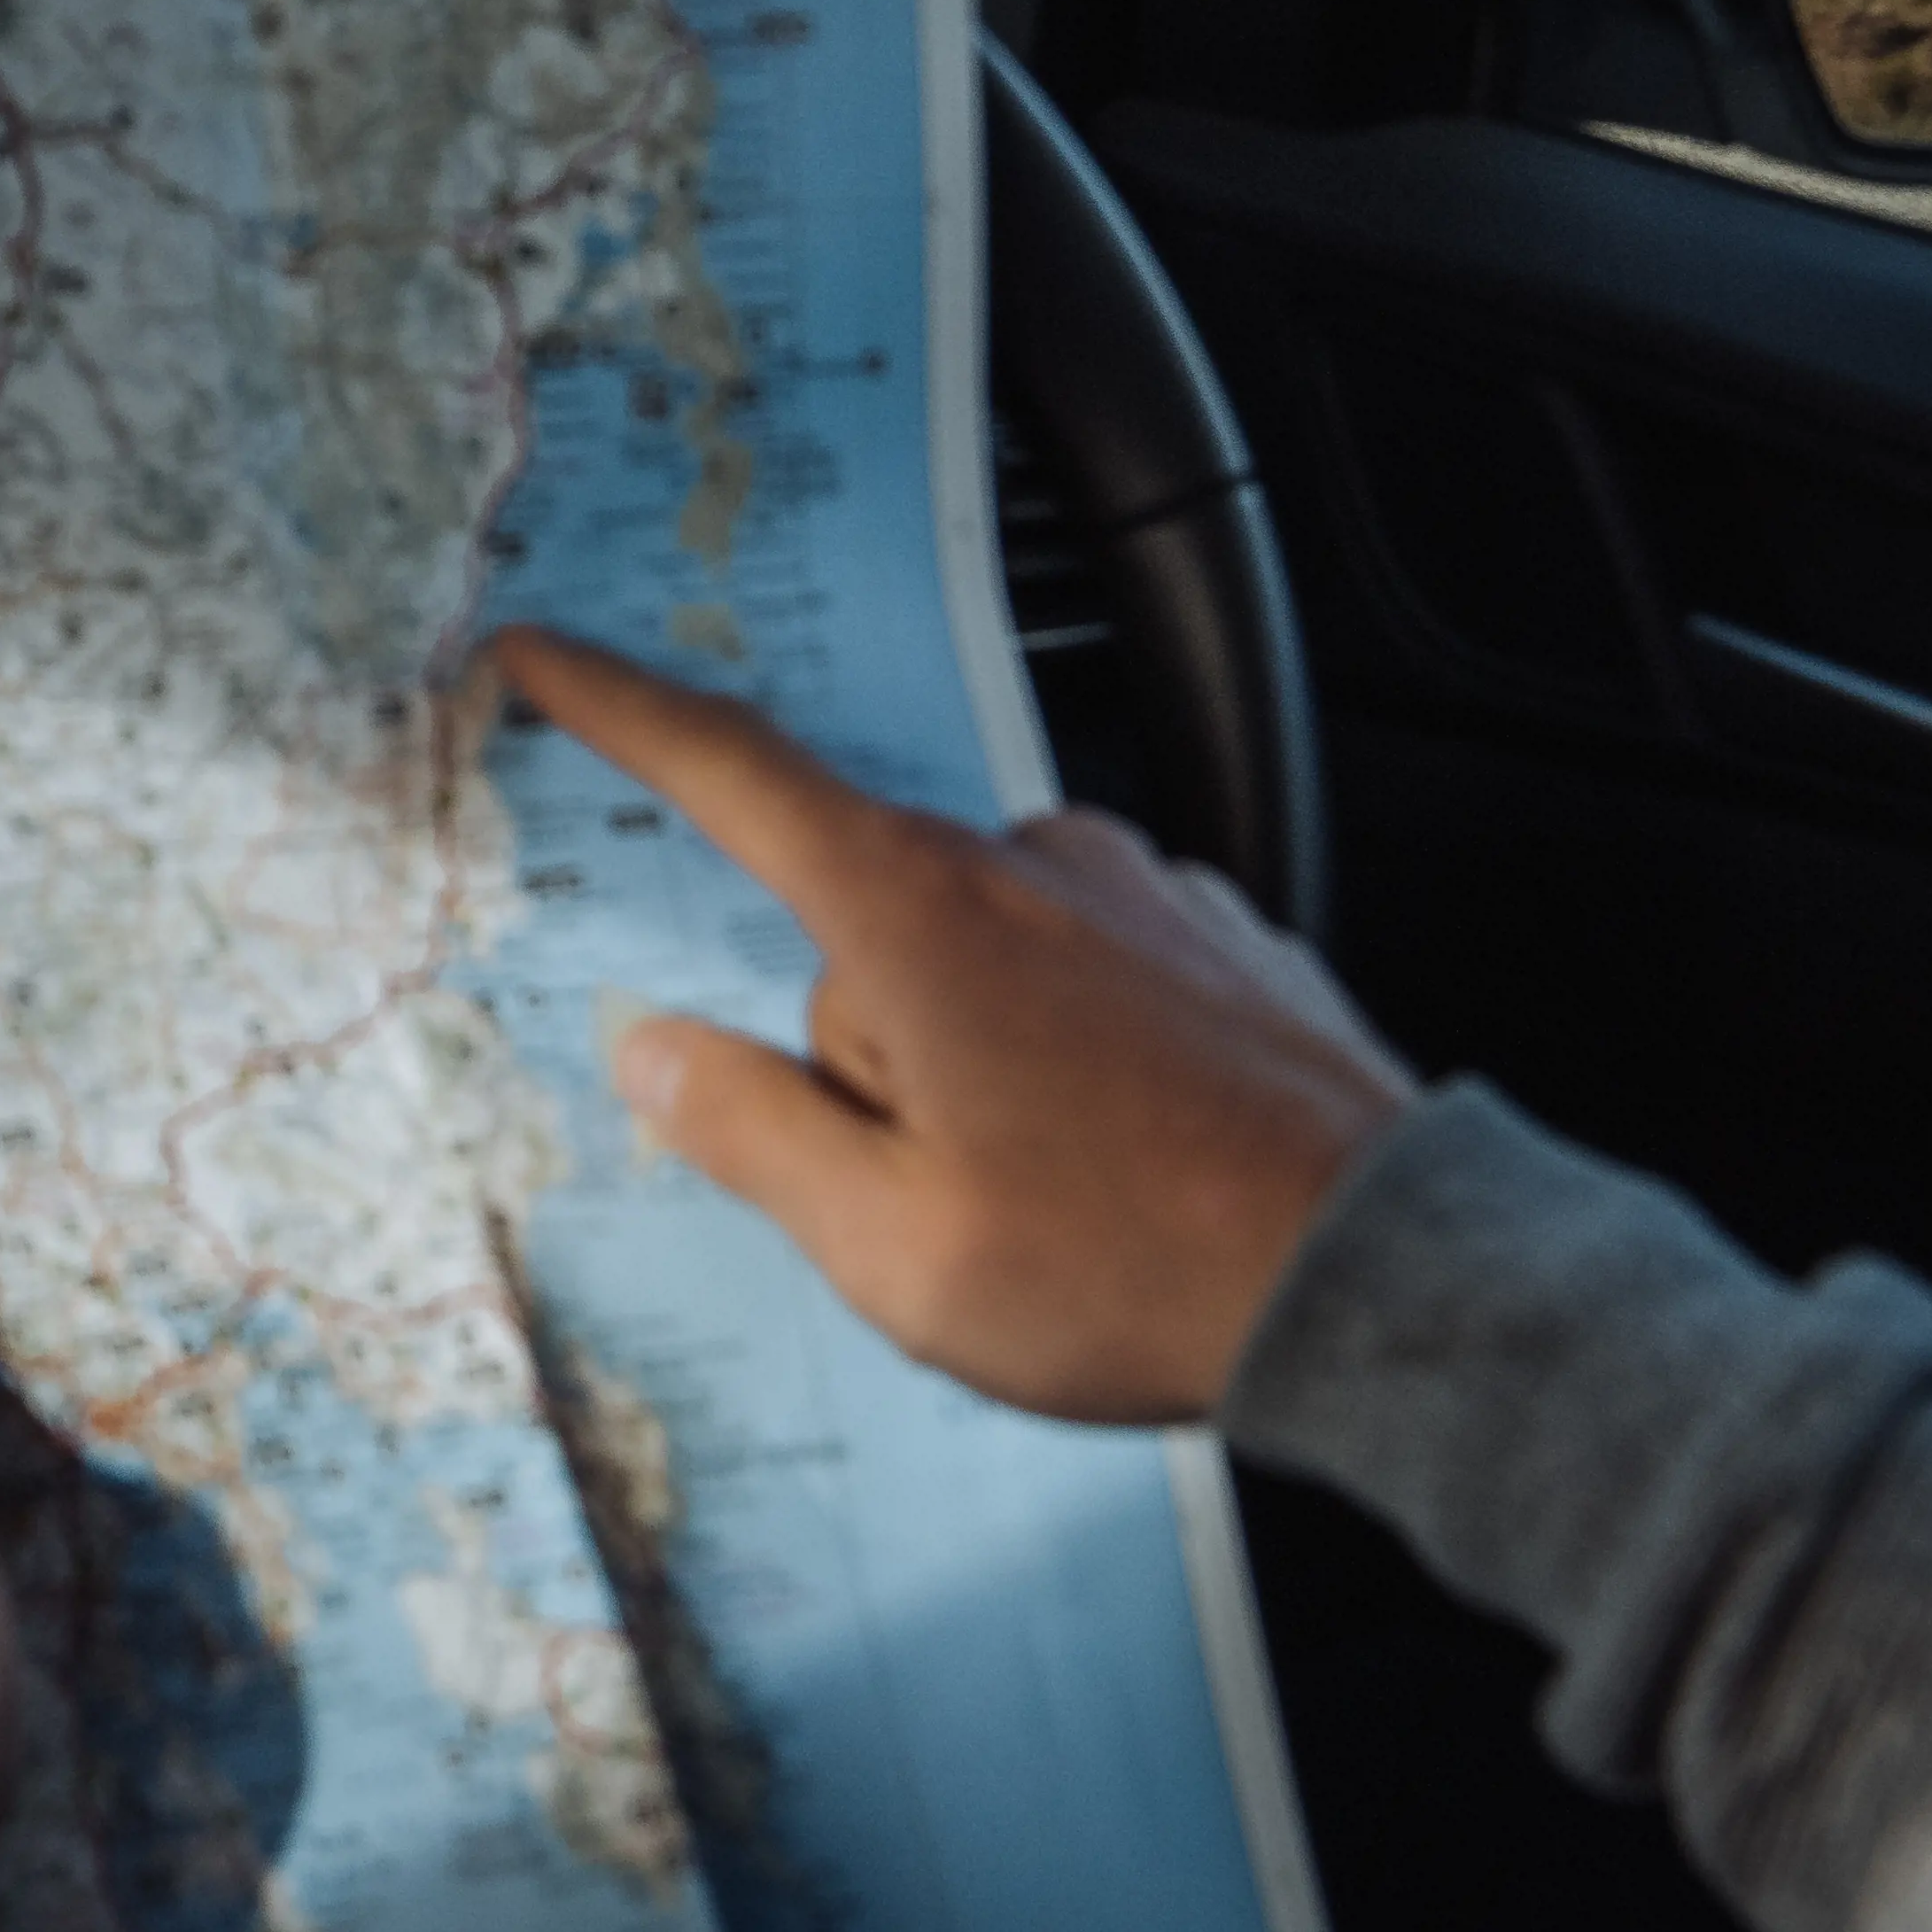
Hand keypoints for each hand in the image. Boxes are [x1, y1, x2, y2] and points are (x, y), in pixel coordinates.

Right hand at [493, 624, 1414, 1424]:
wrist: (1393, 1279)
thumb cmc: (1139, 1266)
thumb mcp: (892, 1242)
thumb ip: (749, 1131)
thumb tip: (655, 1049)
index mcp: (917, 913)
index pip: (727, 771)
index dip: (614, 705)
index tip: (538, 651)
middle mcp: (1026, 859)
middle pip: (862, 936)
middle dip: (871, 1063)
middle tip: (955, 1203)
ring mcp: (1137, 886)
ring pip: (979, 963)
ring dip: (985, 1069)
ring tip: (1075, 1207)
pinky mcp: (1221, 933)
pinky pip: (1090, 978)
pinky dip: (1085, 1063)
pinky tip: (1142, 1169)